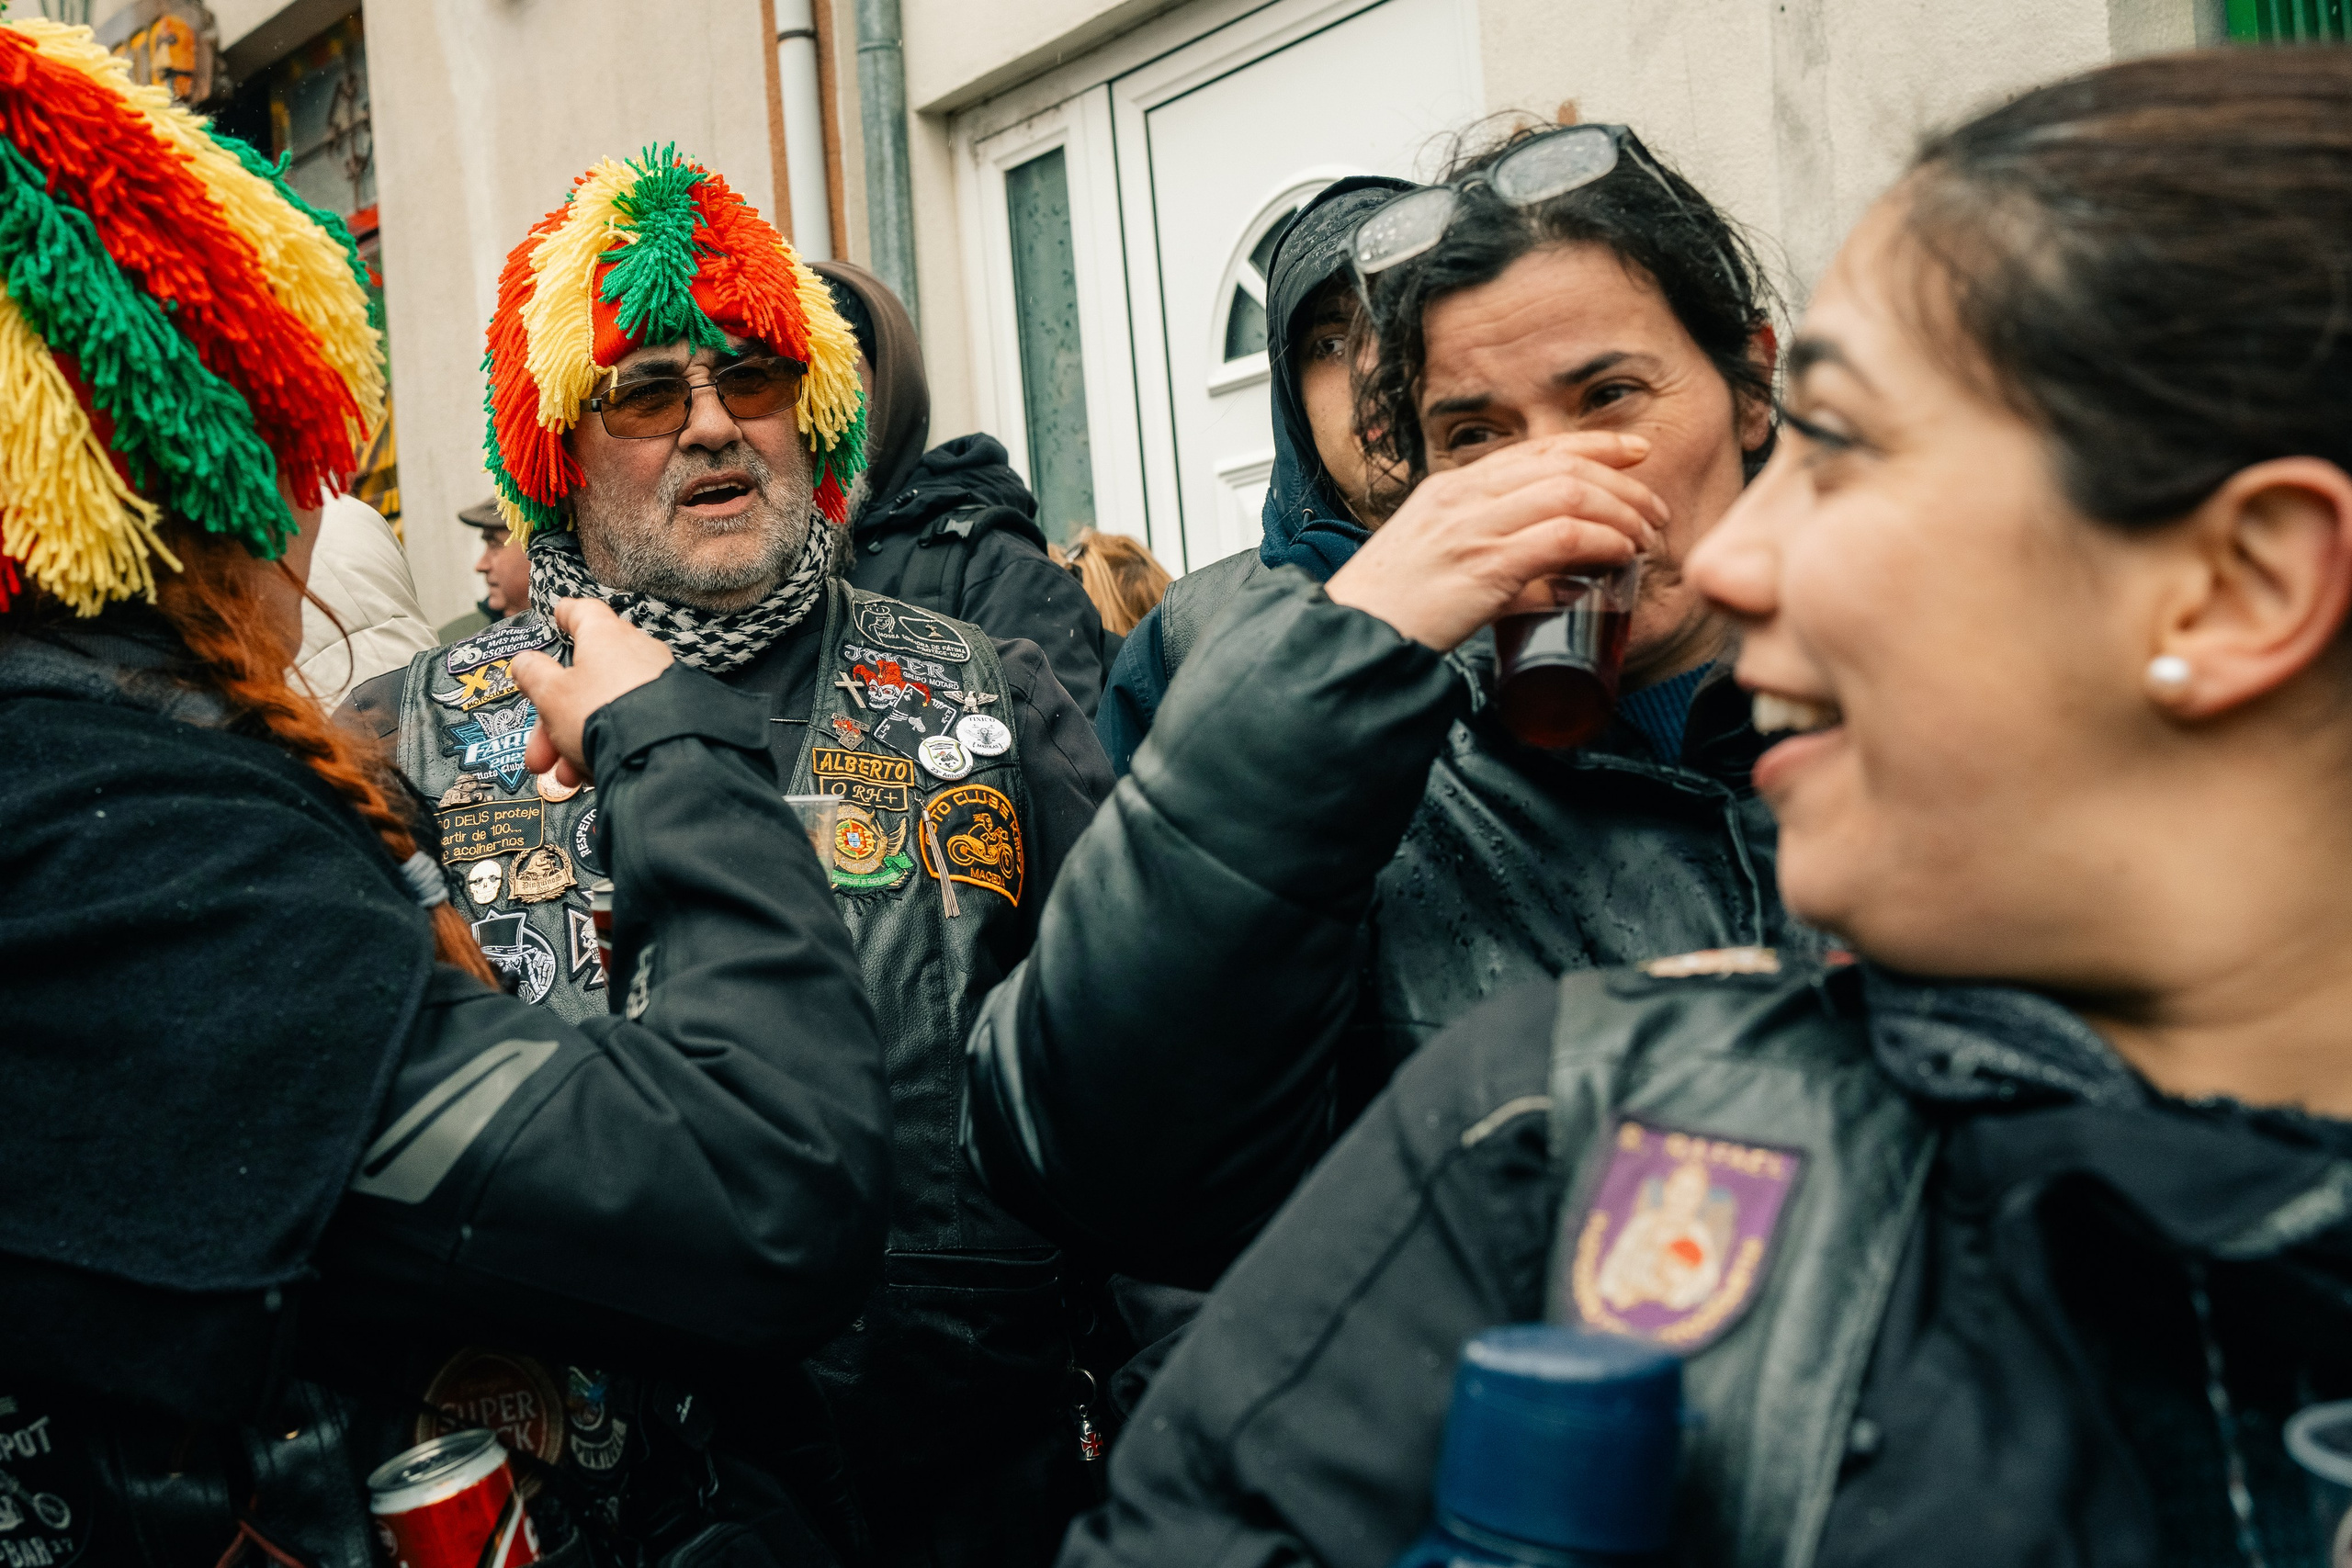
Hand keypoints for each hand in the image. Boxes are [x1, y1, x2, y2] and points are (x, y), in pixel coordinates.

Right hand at [512, 598, 673, 787]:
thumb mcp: (552, 694)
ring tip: (564, 774)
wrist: (660, 753)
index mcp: (605, 635)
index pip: (583, 612)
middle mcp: (637, 652)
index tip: (557, 616)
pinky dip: (608, 745)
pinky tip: (592, 775)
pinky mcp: (674, 712)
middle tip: (539, 751)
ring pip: (605, 707)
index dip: (566, 615)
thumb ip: (534, 675)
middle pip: (586, 676)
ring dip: (577, 740)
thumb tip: (525, 661)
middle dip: (555, 718)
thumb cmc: (602, 713)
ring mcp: (658, 682)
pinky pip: (631, 723)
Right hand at [1323, 432, 1666, 650]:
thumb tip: (1550, 579)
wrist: (1351, 635)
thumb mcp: (1438, 562)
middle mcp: (1463, 497)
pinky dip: (1603, 540)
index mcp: (1449, 489)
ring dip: (1621, 511)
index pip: (1535, 450)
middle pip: (1563, 465)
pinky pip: (1563, 536)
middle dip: (1622, 481)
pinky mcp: (1485, 566)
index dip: (1593, 444)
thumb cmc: (1390, 609)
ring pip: (1571, 493)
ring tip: (1645, 535)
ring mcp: (1473, 529)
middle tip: (1655, 508)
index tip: (1633, 452)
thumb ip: (1491, 558)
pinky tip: (1621, 553)